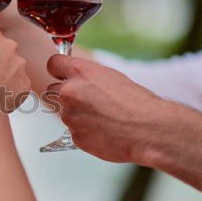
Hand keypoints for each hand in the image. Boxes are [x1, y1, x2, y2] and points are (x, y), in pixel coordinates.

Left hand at [46, 54, 176, 162]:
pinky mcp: (74, 135)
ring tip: (102, 118)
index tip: (62, 75)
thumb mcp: (110, 77)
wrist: (149, 129)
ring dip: (76, 115)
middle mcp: (69, 92)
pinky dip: (84, 131)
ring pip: (63, 112)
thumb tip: (74, 80)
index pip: (53, 64)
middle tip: (87, 101)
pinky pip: (73, 131)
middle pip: (52, 90)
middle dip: (64, 95)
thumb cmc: (136, 102)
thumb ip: (86, 77)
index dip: (58, 70)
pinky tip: (104, 131)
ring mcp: (69, 115)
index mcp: (80, 72)